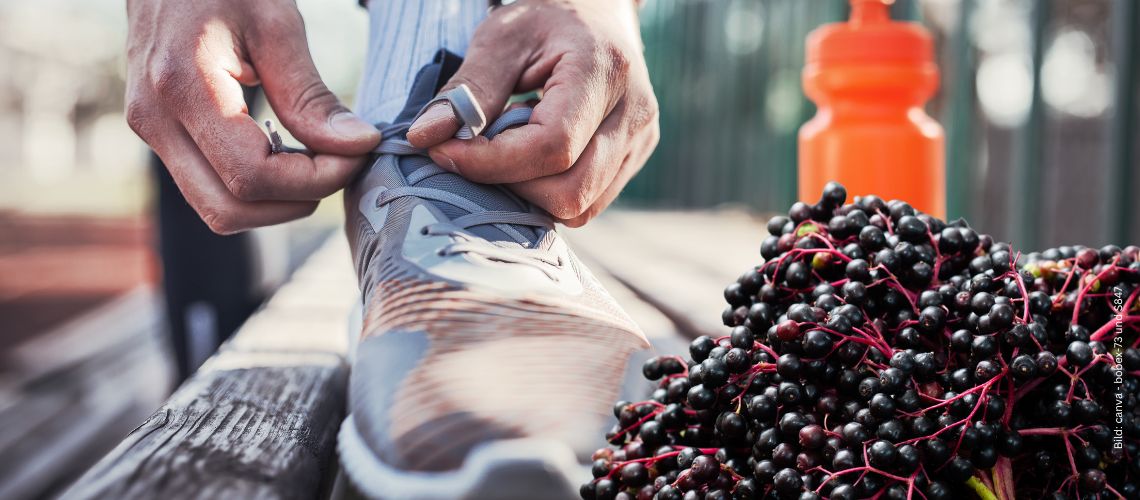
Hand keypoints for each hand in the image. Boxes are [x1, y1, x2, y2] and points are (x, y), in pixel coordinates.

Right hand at [125, 0, 380, 233]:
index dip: (313, 180)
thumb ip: (311, 95)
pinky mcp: (159, 134)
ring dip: (276, 203)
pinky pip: (208, 188)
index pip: (252, 175)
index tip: (355, 154)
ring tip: (317, 162)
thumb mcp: (276, 25)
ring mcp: (150, 131)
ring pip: (216, 210)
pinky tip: (287, 155)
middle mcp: (155, 120)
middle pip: (229, 211)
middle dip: (296, 201)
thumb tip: (358, 145)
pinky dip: (256, 189)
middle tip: (340, 165)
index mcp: (182, 87)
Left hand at [406, 0, 658, 226]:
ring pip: (580, 207)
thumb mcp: (502, 37)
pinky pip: (588, 203)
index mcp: (604, 71)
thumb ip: (467, 88)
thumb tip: (424, 138)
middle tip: (473, 153)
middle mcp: (634, 114)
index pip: (552, 146)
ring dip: (529, 193)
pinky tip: (528, 159)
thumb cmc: (547, 18)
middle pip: (570, 191)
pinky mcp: (634, 159)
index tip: (444, 151)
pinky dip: (548, 193)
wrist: (599, 13)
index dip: (492, 161)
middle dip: (510, 184)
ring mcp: (641, 141)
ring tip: (505, 152)